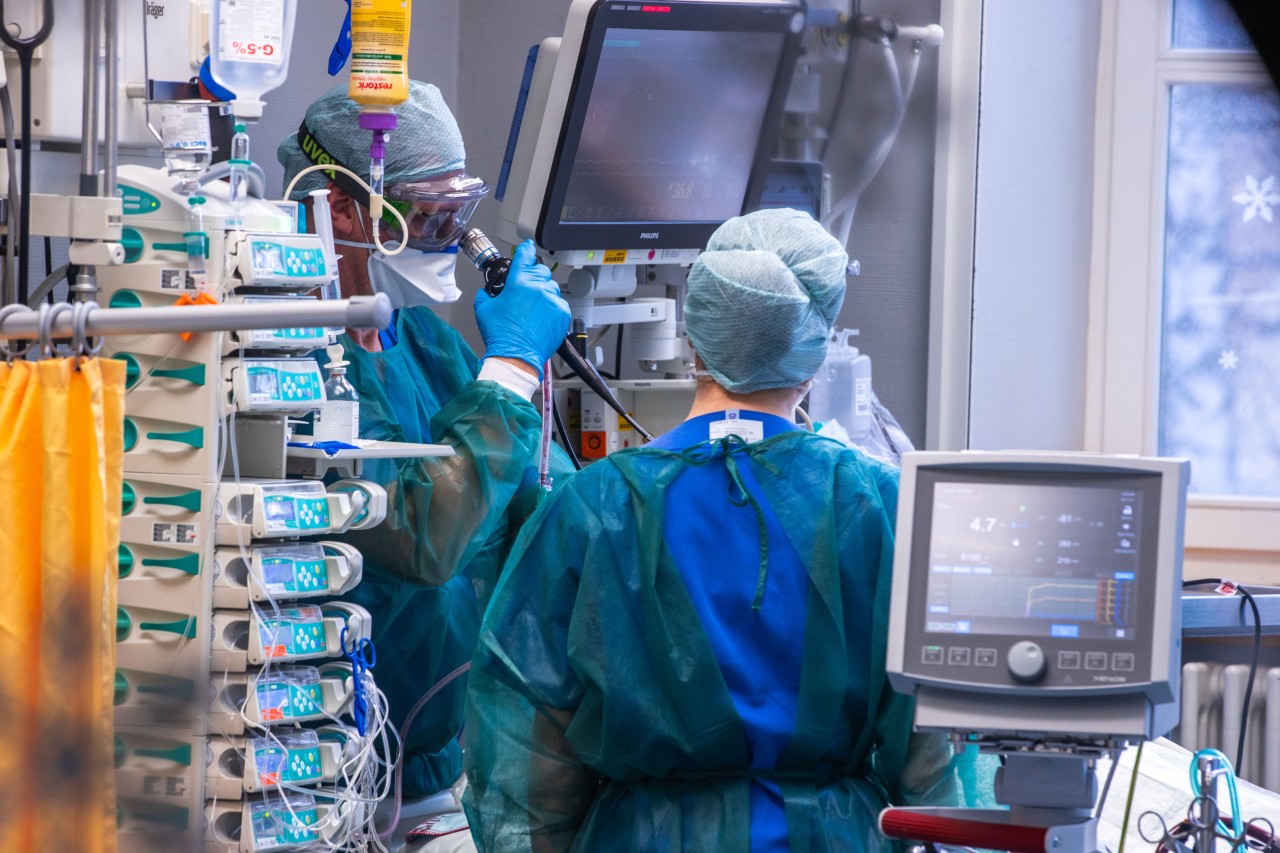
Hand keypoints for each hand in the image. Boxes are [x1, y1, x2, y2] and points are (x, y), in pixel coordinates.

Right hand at [474, 240, 569, 378]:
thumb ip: (485, 295)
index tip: (528, 247)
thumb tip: (486, 292)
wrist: (516, 356)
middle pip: (541, 271)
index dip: (526, 249)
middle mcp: (538, 288)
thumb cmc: (501, 334)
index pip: (525, 256)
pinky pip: (559, 303)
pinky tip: (541, 319)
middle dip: (534, 276)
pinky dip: (552, 308)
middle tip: (527, 291)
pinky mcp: (562, 313)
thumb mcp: (483, 309)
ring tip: (533, 309)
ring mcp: (552, 300)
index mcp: (518, 282)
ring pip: (552, 288)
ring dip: (544, 293)